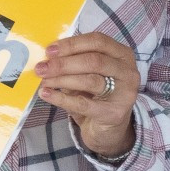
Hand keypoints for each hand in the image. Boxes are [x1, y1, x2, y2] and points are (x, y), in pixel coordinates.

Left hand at [37, 30, 139, 158]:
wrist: (109, 128)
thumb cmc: (96, 95)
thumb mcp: (90, 73)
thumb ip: (75, 61)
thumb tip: (48, 57)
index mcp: (122, 54)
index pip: (98, 41)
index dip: (72, 44)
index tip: (50, 50)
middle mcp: (128, 71)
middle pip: (94, 61)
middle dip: (64, 64)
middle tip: (42, 68)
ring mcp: (124, 92)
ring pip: (90, 81)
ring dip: (62, 80)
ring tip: (43, 81)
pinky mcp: (114, 113)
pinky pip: (83, 104)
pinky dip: (62, 98)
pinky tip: (47, 94)